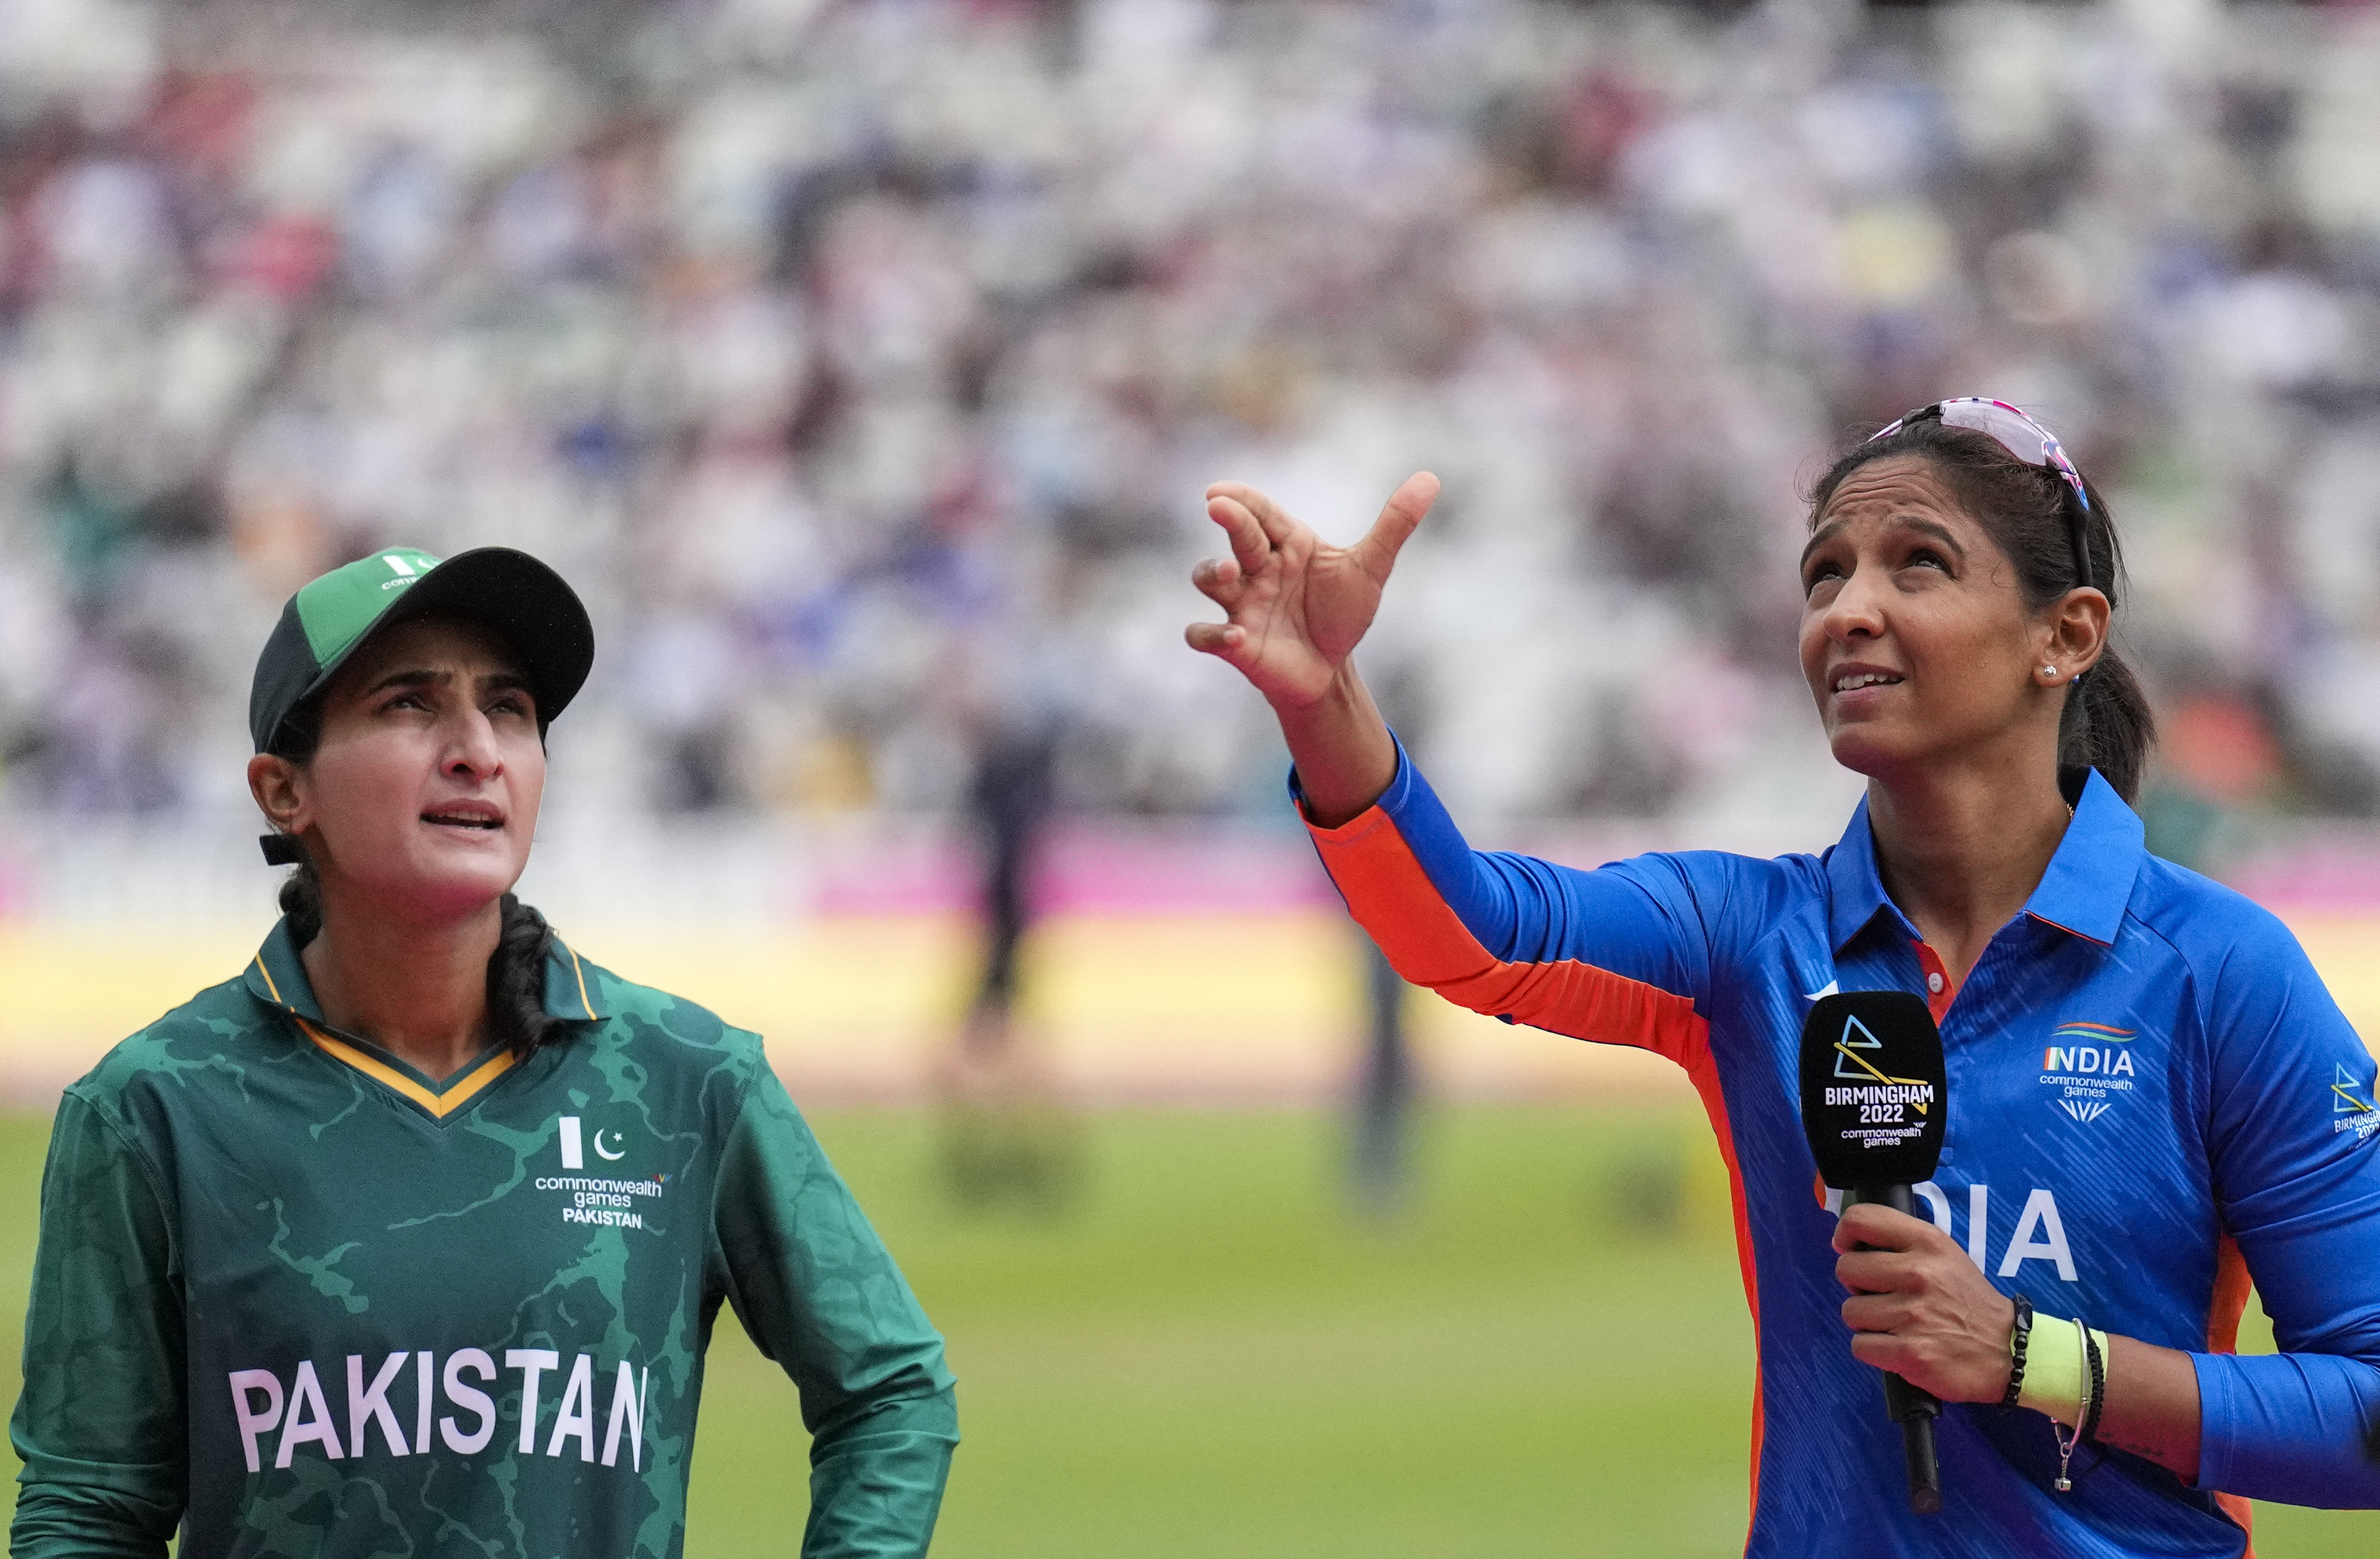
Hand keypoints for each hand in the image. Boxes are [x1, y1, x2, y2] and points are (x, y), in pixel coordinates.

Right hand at [1185, 473, 1437, 710]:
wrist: (1331, 670)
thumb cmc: (1342, 613)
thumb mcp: (1371, 568)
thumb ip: (1395, 524)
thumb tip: (1430, 478)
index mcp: (1287, 543)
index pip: (1261, 511)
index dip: (1240, 497)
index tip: (1220, 490)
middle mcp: (1258, 568)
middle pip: (1236, 536)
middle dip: (1228, 520)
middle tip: (1218, 506)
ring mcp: (1242, 603)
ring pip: (1207, 578)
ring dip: (1210, 573)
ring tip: (1227, 573)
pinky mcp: (1234, 643)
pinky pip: (1204, 634)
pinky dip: (1212, 634)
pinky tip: (1235, 636)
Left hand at [1833, 1202, 2016, 1403]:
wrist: (2010, 1351)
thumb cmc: (1967, 1301)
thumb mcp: (1944, 1254)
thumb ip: (1901, 1242)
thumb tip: (1848, 1241)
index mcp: (1927, 1242)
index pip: (1861, 1220)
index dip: (1845, 1236)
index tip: (1850, 1249)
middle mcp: (1919, 1273)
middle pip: (1846, 1269)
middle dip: (1858, 1286)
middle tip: (1884, 1296)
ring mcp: (1913, 1314)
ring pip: (1850, 1311)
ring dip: (1867, 1322)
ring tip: (1897, 1324)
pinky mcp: (1910, 1353)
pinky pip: (1860, 1346)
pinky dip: (1874, 1350)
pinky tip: (1899, 1347)